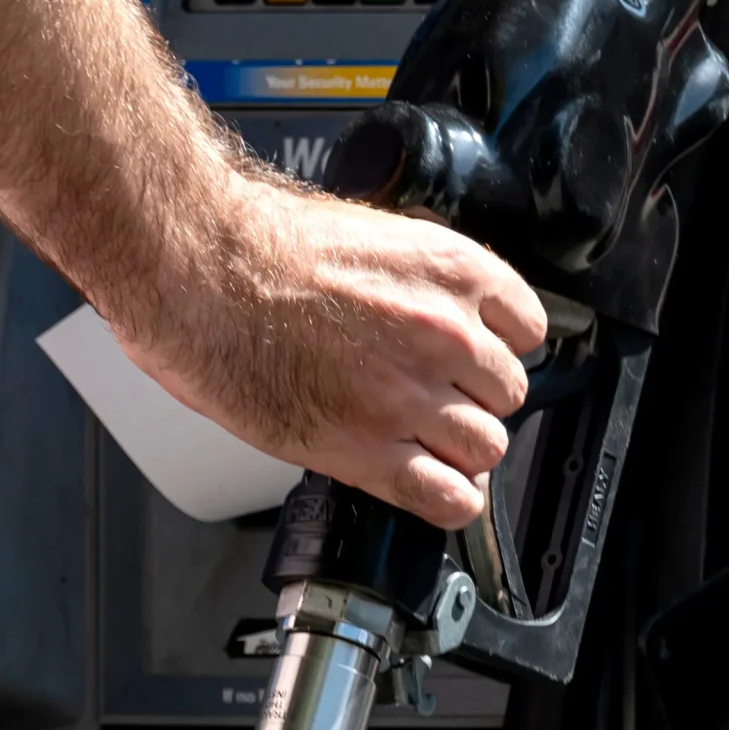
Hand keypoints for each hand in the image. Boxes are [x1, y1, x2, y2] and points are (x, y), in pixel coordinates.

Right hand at [112, 171, 548, 528]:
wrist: (201, 273)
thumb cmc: (259, 244)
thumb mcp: (370, 231)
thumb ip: (418, 275)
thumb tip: (434, 300)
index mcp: (451, 271)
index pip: (527, 328)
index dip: (498, 346)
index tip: (477, 355)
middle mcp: (445, 335)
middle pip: (508, 392)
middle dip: (474, 398)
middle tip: (433, 396)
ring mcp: (410, 397)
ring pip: (485, 447)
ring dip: (458, 448)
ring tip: (420, 438)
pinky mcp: (368, 450)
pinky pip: (447, 497)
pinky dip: (445, 498)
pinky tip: (424, 483)